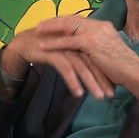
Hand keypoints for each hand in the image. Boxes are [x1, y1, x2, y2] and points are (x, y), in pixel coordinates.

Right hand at [1, 19, 115, 99]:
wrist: (24, 43)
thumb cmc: (47, 48)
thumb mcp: (67, 52)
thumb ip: (80, 58)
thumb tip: (95, 72)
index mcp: (79, 40)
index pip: (96, 58)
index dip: (105, 73)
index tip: (114, 88)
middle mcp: (74, 42)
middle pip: (92, 62)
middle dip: (102, 80)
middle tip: (110, 95)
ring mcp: (63, 47)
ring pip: (81, 66)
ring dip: (91, 82)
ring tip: (98, 96)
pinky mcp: (52, 52)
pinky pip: (65, 69)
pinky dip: (73, 81)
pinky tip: (78, 93)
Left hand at [35, 16, 138, 99]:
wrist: (134, 72)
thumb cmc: (124, 68)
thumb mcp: (109, 52)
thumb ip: (97, 48)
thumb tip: (87, 51)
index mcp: (104, 26)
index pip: (80, 19)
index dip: (65, 21)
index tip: (53, 23)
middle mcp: (99, 26)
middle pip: (71, 19)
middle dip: (54, 21)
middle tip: (40, 24)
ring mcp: (95, 33)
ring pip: (67, 27)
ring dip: (50, 29)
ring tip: (37, 32)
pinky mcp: (90, 43)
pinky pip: (67, 42)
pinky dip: (53, 43)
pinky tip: (42, 46)